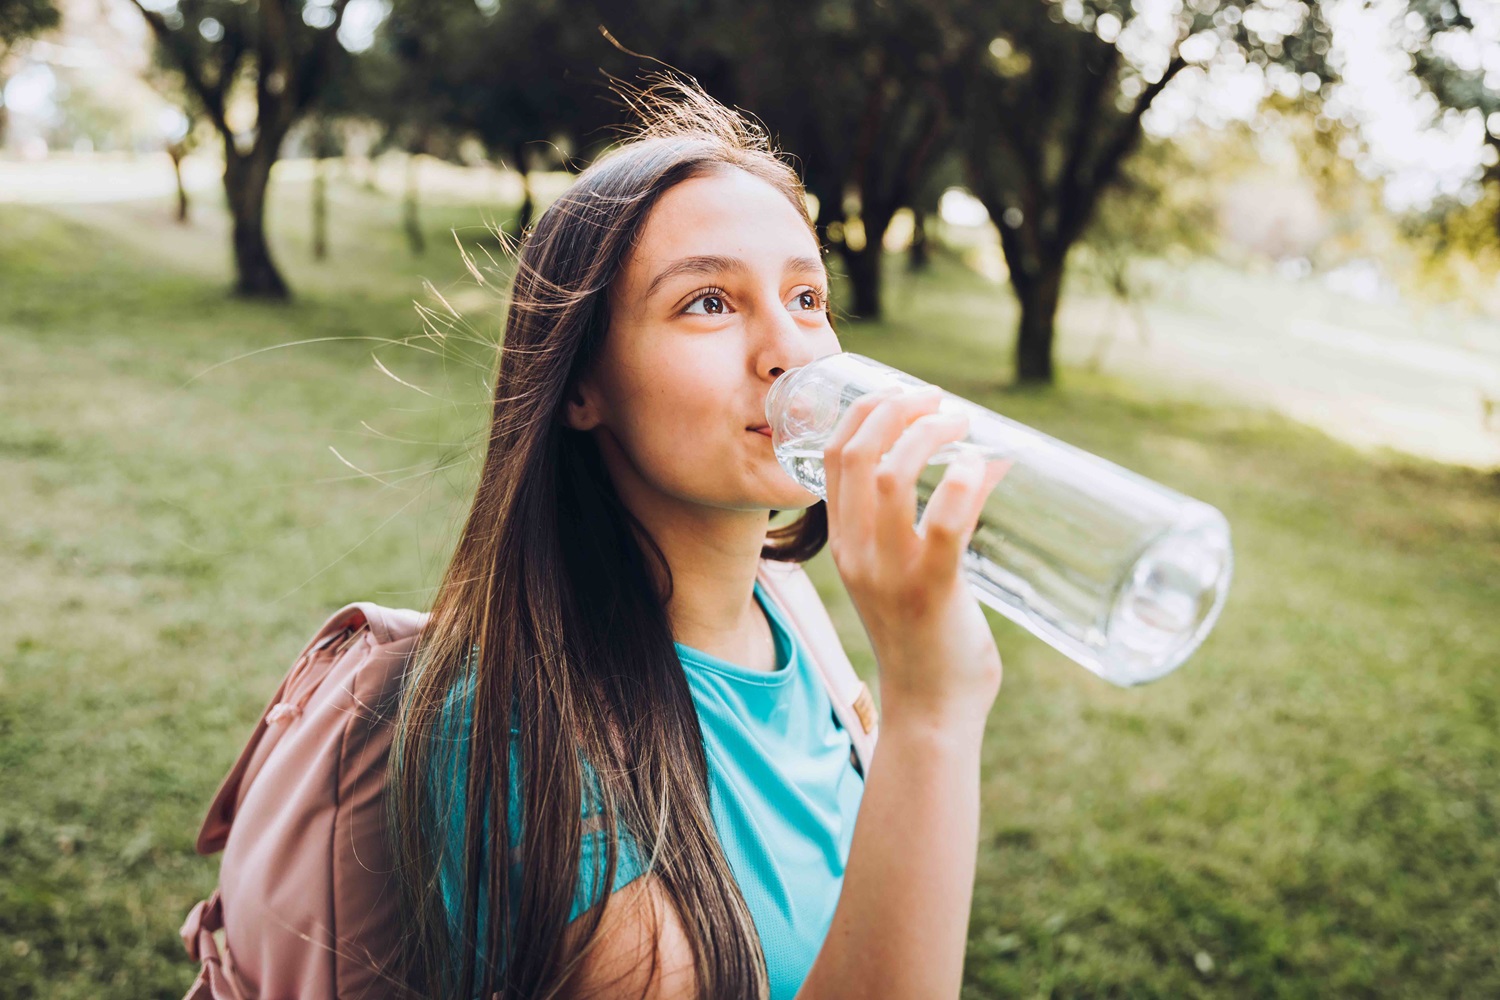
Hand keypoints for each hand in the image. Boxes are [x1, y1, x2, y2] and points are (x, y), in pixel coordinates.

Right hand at [823, 385, 1011, 733]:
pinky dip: (965, 484)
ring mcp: (891, 572)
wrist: (931, 713)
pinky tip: (983, 464)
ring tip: (961, 423)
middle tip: (937, 400)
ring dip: (929, 434)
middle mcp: (857, 553)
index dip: (867, 411)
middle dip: (897, 409)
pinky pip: (945, 524)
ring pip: (893, 476)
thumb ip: (923, 528)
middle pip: (856, 453)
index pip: (835, 457)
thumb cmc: (927, 642)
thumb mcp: (902, 575)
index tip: (905, 394)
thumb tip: (980, 466)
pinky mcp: (933, 590)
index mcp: (844, 545)